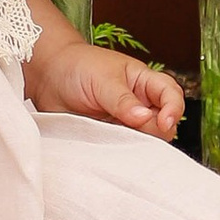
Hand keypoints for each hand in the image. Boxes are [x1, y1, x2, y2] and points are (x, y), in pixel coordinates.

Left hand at [28, 31, 186, 141]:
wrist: (47, 76)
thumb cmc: (77, 67)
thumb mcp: (102, 79)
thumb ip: (123, 100)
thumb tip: (144, 118)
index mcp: (143, 82)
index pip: (171, 95)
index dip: (173, 109)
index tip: (164, 122)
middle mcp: (139, 103)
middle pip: (163, 123)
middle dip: (156, 130)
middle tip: (135, 131)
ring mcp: (125, 122)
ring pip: (145, 139)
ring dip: (138, 144)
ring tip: (120, 140)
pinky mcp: (109, 136)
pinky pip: (122, 148)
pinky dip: (121, 152)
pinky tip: (113, 151)